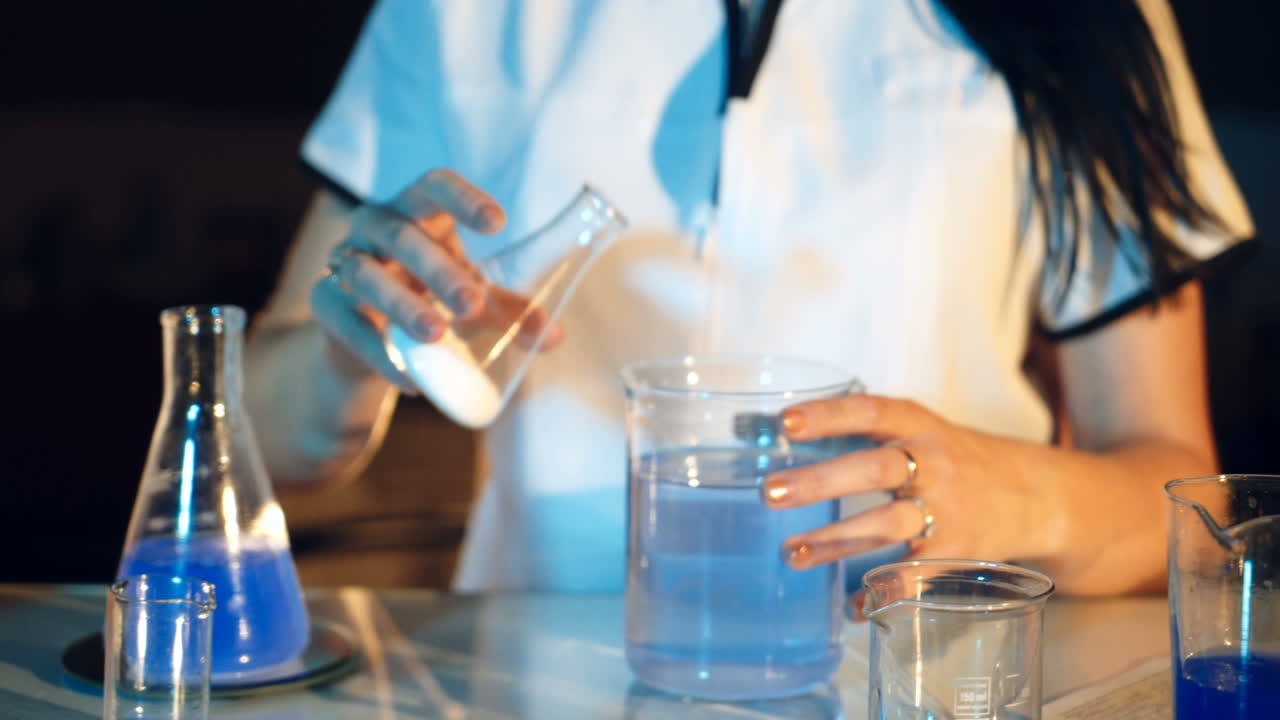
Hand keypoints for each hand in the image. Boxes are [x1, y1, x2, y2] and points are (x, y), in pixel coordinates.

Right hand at [310, 168, 561, 391]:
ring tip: (436, 335)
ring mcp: (345, 262)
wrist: (369, 338)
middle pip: (400, 234)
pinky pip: (344, 322)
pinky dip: (374, 350)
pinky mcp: (324, 303)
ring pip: (364, 274)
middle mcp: (376, 227)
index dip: (463, 198)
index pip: (435, 186)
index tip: (498, 223)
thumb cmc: (430, 296)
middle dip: (437, 268)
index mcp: (419, 212)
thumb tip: (553, 337)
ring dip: (401, 303)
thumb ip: (512, 313)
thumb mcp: (474, 299)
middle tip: (471, 303)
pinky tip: (406, 377)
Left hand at [762, 394, 1047, 571]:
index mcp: (921, 427)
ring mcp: (947, 510)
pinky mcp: (956, 552)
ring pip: (886, 525)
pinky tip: (850, 605)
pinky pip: (911, 576)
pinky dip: (878, 594)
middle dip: (821, 481)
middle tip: (771, 492)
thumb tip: (785, 435)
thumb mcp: (924, 432)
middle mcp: (935, 463)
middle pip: (875, 468)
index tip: (785, 423)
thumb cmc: (960, 462)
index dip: (828, 415)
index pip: (871, 411)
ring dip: (835, 542)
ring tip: (793, 553)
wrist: (1038, 497)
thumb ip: (870, 434)